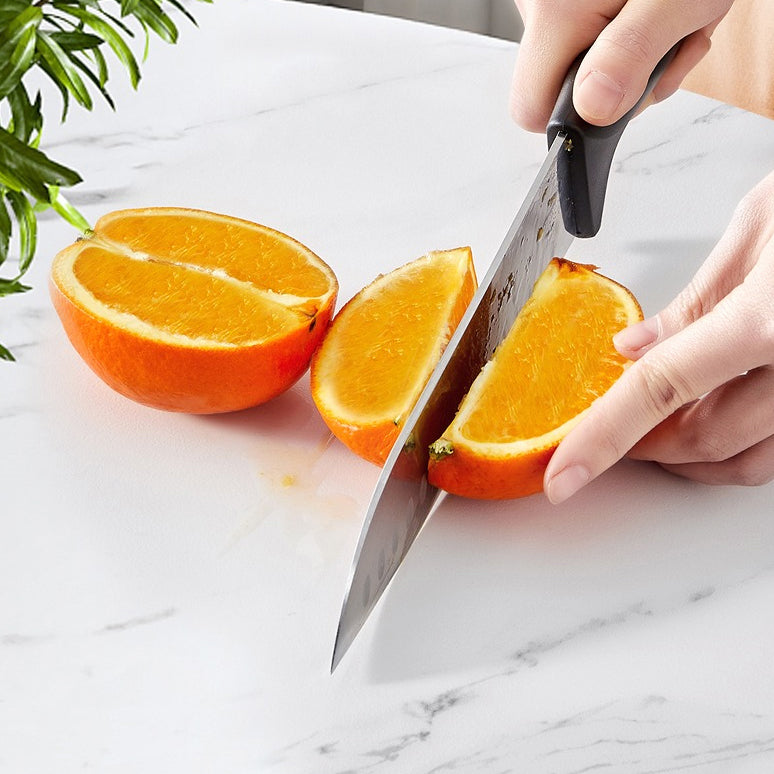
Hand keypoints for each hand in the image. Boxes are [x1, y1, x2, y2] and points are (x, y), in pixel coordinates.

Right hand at [510, 0, 734, 131]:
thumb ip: (632, 53)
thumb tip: (593, 109)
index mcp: (555, 12)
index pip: (530, 108)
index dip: (576, 119)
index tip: (624, 90)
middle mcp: (539, 4)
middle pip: (562, 86)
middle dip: (621, 80)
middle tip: (670, 40)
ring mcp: (549, 0)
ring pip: (581, 64)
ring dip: (635, 56)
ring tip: (673, 13)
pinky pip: (590, 38)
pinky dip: (631, 34)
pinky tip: (659, 8)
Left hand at [544, 170, 773, 502]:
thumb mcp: (763, 224)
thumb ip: (697, 297)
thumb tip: (638, 346)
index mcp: (772, 318)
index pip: (658, 390)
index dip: (602, 438)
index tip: (563, 474)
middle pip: (703, 441)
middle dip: (645, 445)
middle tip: (609, 429)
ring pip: (751, 463)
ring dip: (692, 457)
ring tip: (659, 428)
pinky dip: (743, 447)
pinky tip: (718, 418)